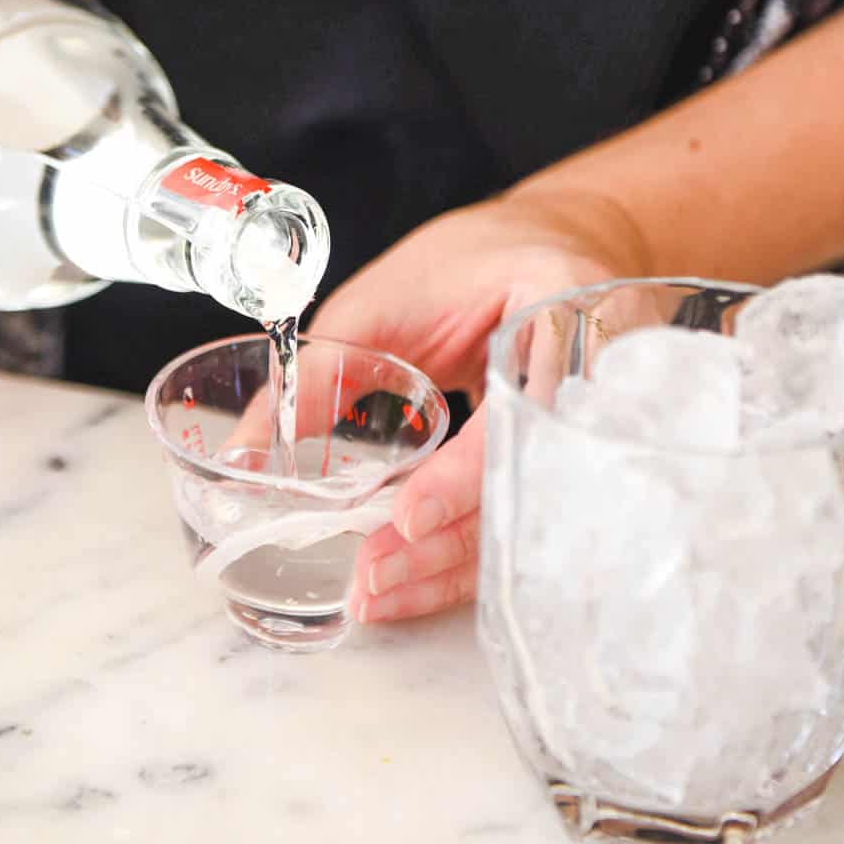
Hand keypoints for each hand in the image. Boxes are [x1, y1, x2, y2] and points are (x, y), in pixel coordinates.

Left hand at [307, 186, 649, 623]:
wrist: (540, 248)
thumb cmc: (463, 263)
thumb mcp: (381, 299)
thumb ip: (320, 372)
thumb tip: (245, 457)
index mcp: (558, 301)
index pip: (518, 408)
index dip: (464, 475)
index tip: (405, 518)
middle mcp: (596, 368)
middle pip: (532, 482)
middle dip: (448, 542)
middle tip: (373, 579)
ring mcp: (597, 421)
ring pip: (532, 519)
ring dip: (452, 568)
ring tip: (378, 595)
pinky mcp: (574, 461)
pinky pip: (526, 522)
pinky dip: (467, 557)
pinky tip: (415, 583)